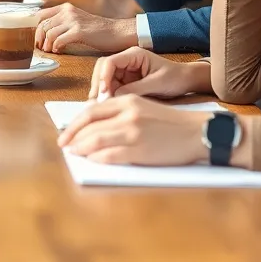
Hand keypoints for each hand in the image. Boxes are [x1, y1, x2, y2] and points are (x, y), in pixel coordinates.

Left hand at [35, 3, 136, 53]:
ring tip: (50, 50)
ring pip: (48, 33)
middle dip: (38, 39)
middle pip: (41, 25)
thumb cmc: (96, 30)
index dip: (32, 28)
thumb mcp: (76, 21)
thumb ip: (61, 23)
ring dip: (46, 45)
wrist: (116, 32)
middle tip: (41, 47)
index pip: (39, 15)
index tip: (34, 39)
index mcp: (64, 7)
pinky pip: (58, 40)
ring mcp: (73, 20)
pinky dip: (55, 47)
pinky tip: (59, 50)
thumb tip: (42, 33)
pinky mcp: (79, 31)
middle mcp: (67, 11)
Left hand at [58, 95, 210, 165]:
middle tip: (64, 145)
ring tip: (75, 153)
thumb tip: (94, 127)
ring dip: (81, 148)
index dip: (74, 123)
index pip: (91, 110)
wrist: (196, 132)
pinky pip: (110, 155)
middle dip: (72, 136)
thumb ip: (120, 113)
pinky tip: (92, 160)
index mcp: (128, 100)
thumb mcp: (143, 107)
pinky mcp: (140, 150)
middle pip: (90, 125)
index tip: (66, 133)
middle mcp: (128, 113)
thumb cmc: (170, 123)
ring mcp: (133, 132)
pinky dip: (97, 158)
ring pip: (96, 140)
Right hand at [89, 47, 211, 100]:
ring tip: (101, 107)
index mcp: (134, 55)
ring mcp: (124, 71)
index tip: (104, 93)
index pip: (110, 62)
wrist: (185, 81)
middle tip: (98, 102)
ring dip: (101, 92)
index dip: (103, 77)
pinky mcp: (126, 82)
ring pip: (104, 79)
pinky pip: (111, 88)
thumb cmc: (174, 78)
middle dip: (99, 85)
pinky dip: (108, 97)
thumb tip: (114, 97)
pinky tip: (108, 108)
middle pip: (102, 69)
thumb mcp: (157, 84)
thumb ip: (136, 89)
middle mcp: (126, 61)